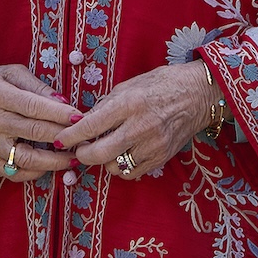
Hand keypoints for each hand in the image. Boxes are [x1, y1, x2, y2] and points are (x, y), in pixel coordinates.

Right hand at [0, 64, 81, 180]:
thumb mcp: (11, 74)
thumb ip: (38, 87)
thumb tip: (65, 103)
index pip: (34, 107)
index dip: (60, 114)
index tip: (80, 118)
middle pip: (34, 132)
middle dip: (64, 137)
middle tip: (85, 140)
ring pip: (27, 158)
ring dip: (55, 161)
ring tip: (74, 159)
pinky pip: (14, 172)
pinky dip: (35, 172)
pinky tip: (50, 166)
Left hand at [58, 61, 219, 180]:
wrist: (198, 94)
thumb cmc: (161, 84)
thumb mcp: (129, 86)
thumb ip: (106, 106)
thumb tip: (83, 122)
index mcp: (129, 103)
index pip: (91, 125)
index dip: (70, 136)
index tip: (60, 139)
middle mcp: (140, 127)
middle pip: (99, 154)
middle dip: (82, 154)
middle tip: (79, 149)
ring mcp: (153, 145)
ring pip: (114, 167)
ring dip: (104, 160)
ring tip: (106, 147)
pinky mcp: (162, 158)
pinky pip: (132, 172)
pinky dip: (122, 166)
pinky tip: (123, 153)